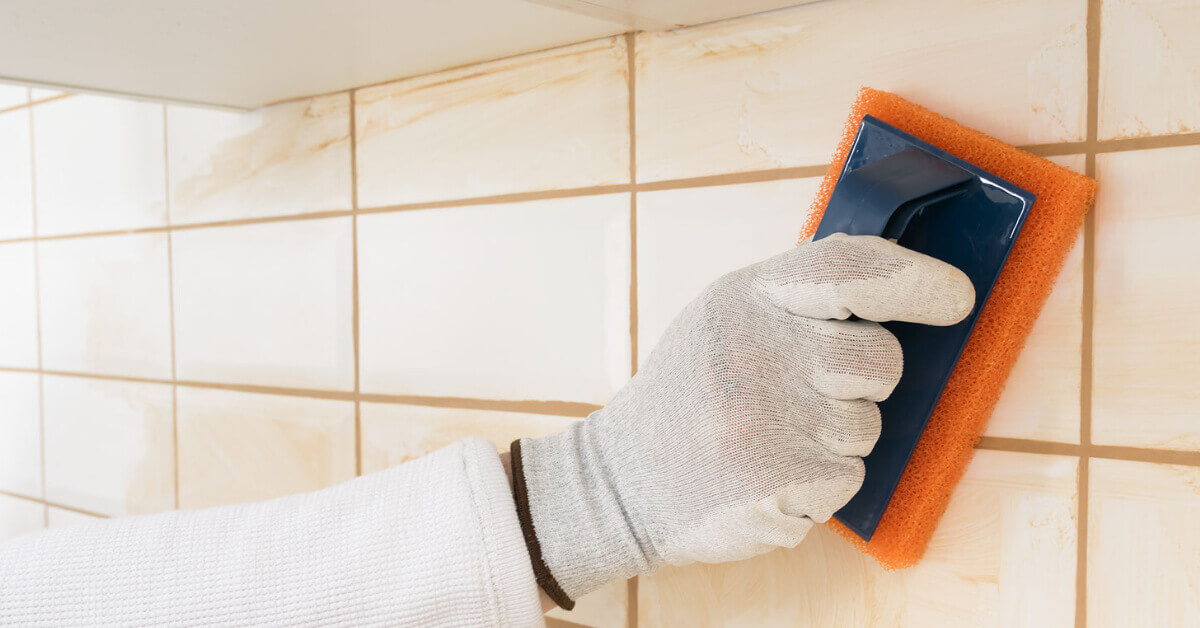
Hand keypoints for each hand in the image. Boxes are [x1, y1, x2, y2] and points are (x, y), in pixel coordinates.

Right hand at [510, 234, 974, 608]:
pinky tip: (767, 474)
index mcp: (745, 299)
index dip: (915, 280)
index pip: (849, 268)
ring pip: (869, 427)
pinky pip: (848, 477)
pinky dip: (818, 484)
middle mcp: (756, 351)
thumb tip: (904, 285)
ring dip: (834, 440)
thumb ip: (797, 300)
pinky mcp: (781, 482)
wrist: (622, 481)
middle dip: (860, 385)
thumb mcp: (725, 319)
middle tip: (802, 394)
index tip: (956, 298)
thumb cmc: (691, 395)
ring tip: (769, 438)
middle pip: (880, 360)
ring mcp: (768, 420)